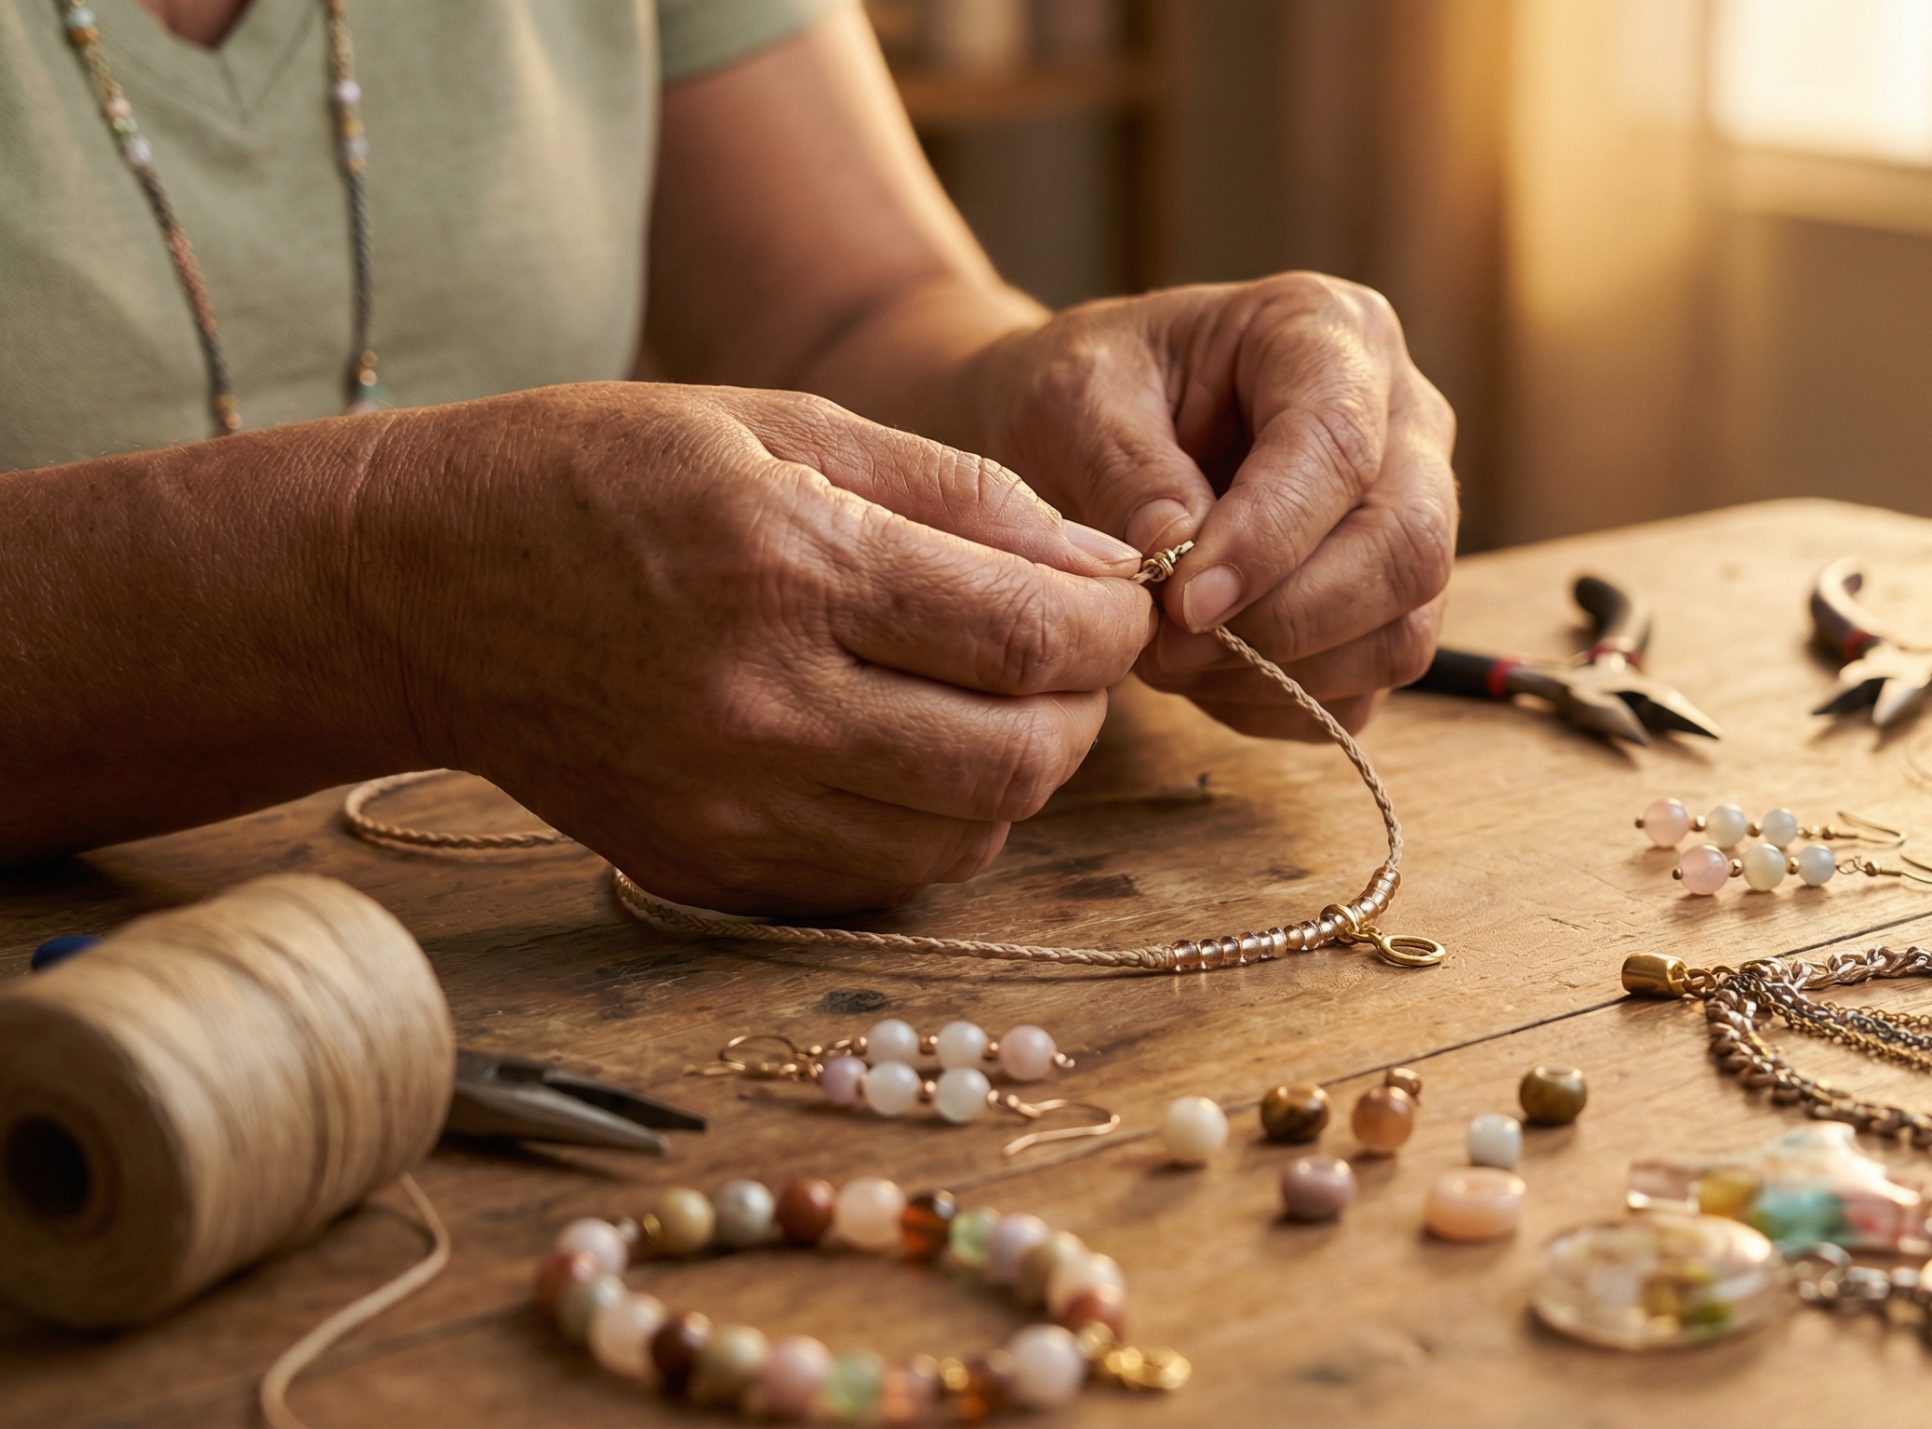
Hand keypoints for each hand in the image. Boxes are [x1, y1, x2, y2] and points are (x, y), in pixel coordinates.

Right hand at [360, 382, 1154, 913]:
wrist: (414, 587)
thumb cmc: (597, 476)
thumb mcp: (774, 421)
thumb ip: (952, 490)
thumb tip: (1095, 557)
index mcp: (789, 566)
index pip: (1028, 637)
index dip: (1114, 624)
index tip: (1121, 598)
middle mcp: (763, 704)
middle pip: (1021, 759)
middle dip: (1084, 707)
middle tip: (1068, 657)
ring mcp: (731, 807)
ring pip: (969, 835)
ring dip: (1021, 772)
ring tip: (990, 700)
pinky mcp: (706, 869)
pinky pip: (887, 878)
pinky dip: (939, 824)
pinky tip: (911, 755)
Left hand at [973, 273, 1457, 737]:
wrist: (1081, 433)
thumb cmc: (1085, 395)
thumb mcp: (1072, 399)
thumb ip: (1125, 469)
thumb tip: (1180, 555)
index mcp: (1331, 334)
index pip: (1341, 448)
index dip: (1270, 538)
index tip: (1182, 601)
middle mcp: (1402, 425)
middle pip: (1407, 546)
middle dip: (1287, 620)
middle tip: (1169, 646)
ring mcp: (1408, 520)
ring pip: (1402, 633)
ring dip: (1280, 672)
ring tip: (1170, 655)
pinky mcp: (1388, 608)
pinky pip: (1365, 689)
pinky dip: (1278, 704)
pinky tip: (1202, 675)